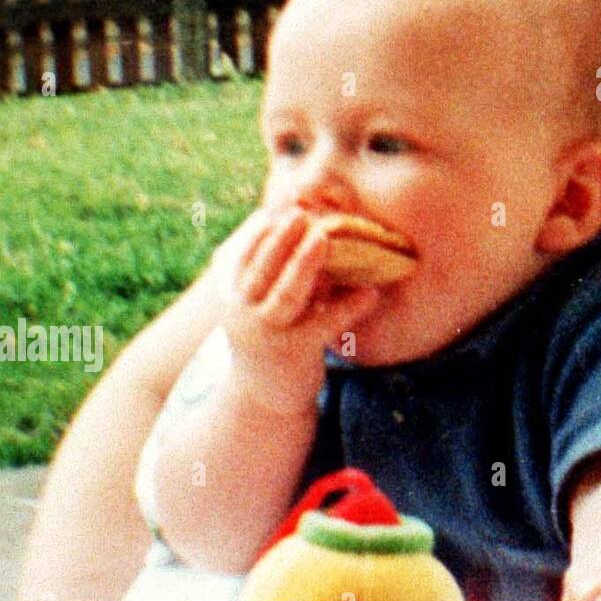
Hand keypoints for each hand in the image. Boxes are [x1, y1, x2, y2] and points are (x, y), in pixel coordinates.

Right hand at [223, 208, 381, 414]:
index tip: (285, 205)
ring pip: (285, 294)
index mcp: (231, 292)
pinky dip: (348, 306)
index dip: (261, 229)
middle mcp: (242, 312)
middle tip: (301, 213)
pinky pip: (324, 324)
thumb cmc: (271, 331)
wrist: (264, 395)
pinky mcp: (294, 352)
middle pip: (259, 269)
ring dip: (304, 265)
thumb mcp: (263, 298)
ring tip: (324, 238)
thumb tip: (306, 218)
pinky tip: (370, 292)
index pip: (241, 253)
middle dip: (279, 239)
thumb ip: (278, 265)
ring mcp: (266, 333)